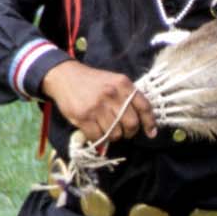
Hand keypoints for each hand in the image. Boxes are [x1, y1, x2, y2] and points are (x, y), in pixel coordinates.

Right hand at [41, 60, 156, 143]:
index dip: (149, 122)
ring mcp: (97, 106)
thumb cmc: (93, 82)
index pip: (144, 107)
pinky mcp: (83, 117)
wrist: (65, 76)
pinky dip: (98, 139)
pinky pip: (98, 137)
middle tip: (123, 131)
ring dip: (112, 136)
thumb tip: (142, 122)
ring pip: (115, 134)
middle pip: (131, 124)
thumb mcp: (114, 81)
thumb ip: (128, 97)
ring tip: (106, 128)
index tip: (151, 133)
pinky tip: (95, 131)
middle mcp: (112, 94)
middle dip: (129, 132)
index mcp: (123, 84)